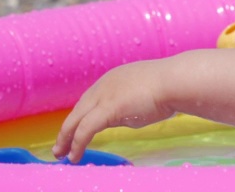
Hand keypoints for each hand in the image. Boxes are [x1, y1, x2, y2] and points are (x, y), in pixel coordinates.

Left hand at [52, 61, 170, 163]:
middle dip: (66, 129)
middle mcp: (104, 85)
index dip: (80, 117)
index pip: (89, 100)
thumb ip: (129, 105)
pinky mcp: (107, 108)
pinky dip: (77, 143)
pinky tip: (74, 156)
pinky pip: (85, 129)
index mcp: (112, 79)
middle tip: (59, 145)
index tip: (75, 131)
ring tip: (61, 154)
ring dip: (66, 139)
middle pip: (78, 110)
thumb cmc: (168, 87)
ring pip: (76, 120)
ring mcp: (104, 95)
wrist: (176, 81)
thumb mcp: (143, 94)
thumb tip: (124, 117)